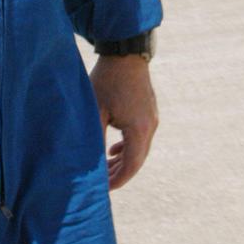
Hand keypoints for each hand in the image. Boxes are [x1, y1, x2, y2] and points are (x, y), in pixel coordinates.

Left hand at [90, 54, 158, 189]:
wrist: (125, 53)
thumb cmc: (107, 80)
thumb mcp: (96, 111)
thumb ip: (95, 138)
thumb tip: (91, 163)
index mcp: (139, 129)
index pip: (132, 166)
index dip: (118, 180)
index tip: (104, 189)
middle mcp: (150, 126)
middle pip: (137, 160)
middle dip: (119, 173)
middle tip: (102, 183)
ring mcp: (151, 118)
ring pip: (139, 149)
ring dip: (123, 160)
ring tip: (105, 169)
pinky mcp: (148, 111)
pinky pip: (140, 137)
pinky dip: (127, 147)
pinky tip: (113, 150)